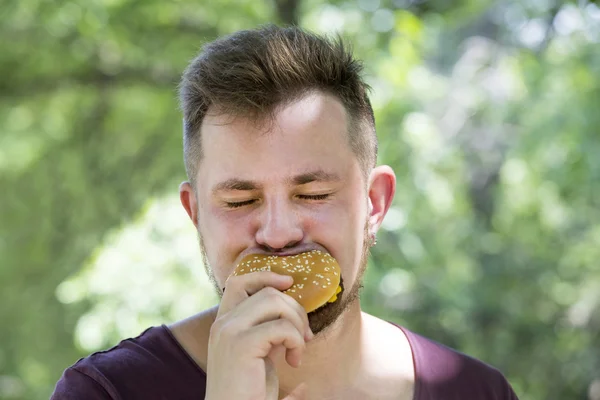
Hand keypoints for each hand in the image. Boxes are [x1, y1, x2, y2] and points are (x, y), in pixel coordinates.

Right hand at [205, 271, 312, 399]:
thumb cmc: (249, 395)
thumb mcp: (260, 357)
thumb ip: (270, 334)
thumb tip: (298, 318)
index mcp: (224, 324)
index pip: (239, 282)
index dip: (266, 276)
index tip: (289, 282)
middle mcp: (223, 324)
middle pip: (268, 292)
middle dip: (295, 310)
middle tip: (305, 337)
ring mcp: (230, 332)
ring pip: (275, 301)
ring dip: (297, 324)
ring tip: (298, 349)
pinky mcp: (241, 345)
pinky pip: (282, 327)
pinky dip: (296, 341)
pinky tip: (293, 361)